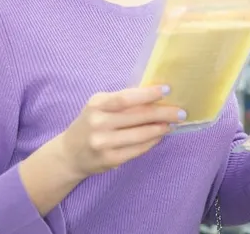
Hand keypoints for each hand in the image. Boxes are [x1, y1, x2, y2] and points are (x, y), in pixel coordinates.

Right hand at [55, 86, 184, 178]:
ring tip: (172, 124)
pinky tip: (159, 136)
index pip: (125, 98)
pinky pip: (137, 149)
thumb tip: (155, 96)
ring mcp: (103, 143)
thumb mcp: (99, 106)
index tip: (167, 90)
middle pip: (137, 116)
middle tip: (180, 112)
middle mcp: (98, 123)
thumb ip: (122, 101)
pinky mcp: (110, 159)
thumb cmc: (90, 123)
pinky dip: (152, 142)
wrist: (69, 153)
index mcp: (97, 104)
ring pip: (140, 135)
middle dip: (163, 113)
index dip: (148, 94)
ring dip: (160, 129)